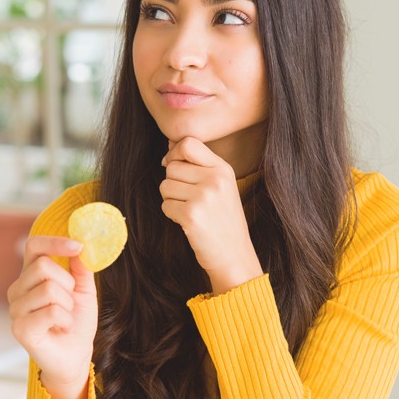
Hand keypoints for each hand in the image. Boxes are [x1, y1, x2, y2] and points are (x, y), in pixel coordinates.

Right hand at [8, 236, 96, 398]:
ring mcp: (16, 309)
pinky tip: (61, 328)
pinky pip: (51, 311)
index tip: (77, 246)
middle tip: (69, 303)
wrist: (74, 357)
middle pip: (43, 266)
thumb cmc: (75, 323)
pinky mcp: (20, 329)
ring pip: (49, 289)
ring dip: (67, 305)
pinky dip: (65, 320)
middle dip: (67, 284)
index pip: (33, 246)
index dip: (54, 242)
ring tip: (64, 318)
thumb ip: (81, 267)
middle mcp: (17, 290)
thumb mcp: (83, 290)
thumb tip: (81, 245)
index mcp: (30, 276)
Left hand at [160, 137, 262, 293]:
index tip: (172, 165)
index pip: (188, 143)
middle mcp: (215, 180)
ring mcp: (203, 197)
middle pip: (172, 166)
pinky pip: (165, 205)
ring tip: (190, 210)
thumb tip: (170, 143)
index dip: (174, 152)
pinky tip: (188, 222)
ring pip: (165, 185)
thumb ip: (198, 164)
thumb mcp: (221, 186)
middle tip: (188, 198)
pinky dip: (171, 214)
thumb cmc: (223, 220)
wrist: (234, 255)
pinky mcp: (191, 215)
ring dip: (171, 199)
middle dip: (172, 182)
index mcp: (223, 169)